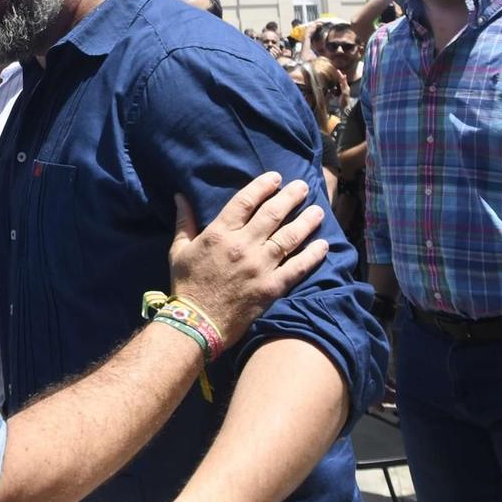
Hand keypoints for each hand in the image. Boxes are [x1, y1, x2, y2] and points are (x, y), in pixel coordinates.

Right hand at [168, 173, 327, 346]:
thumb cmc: (186, 286)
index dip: (263, 186)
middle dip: (290, 197)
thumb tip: (180, 196)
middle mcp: (242, 246)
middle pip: (272, 214)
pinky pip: (297, 268)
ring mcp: (259, 267)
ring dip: (306, 222)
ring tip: (318, 211)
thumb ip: (184, 222)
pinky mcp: (271, 287)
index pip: (246, 201)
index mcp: (219, 234)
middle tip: (303, 186)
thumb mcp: (178, 250)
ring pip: (288, 237)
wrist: (197, 324)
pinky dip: (312, 255)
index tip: (276, 177)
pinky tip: (323, 245)